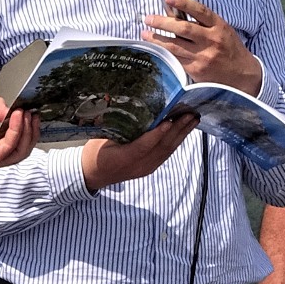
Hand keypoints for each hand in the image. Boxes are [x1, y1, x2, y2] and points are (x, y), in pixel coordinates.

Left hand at [0, 96, 39, 169]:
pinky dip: (17, 131)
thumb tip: (14, 111)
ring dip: (27, 131)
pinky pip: (9, 147)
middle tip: (33, 113)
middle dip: (31, 130)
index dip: (25, 124)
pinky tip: (16, 117)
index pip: (16, 137)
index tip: (30, 110)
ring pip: (21, 150)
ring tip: (26, 114)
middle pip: (23, 146)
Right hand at [79, 111, 196, 189]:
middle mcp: (138, 166)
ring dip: (181, 135)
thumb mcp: (101, 139)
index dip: (157, 134)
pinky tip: (183, 131)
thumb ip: (118, 127)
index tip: (169, 121)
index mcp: (123, 159)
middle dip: (178, 130)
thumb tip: (134, 108)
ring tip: (193, 120)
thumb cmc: (93, 153)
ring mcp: (145, 168)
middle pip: (161, 148)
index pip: (143, 146)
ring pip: (167, 151)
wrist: (92, 175)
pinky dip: (176, 142)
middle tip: (190, 115)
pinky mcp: (149, 168)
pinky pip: (166, 154)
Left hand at [143, 0, 261, 94]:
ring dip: (156, 38)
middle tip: (148, 18)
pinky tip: (155, 48)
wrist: (242, 75)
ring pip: (174, 45)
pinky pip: (175, 58)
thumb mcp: (221, 30)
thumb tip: (174, 10)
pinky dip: (163, 52)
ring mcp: (203, 56)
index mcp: (219, 26)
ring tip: (144, 33)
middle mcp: (212, 40)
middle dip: (162, 22)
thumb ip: (202, 22)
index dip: (183, 2)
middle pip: (183, 28)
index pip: (200, 11)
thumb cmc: (229, 48)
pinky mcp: (196, 70)